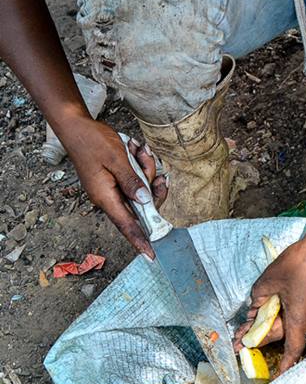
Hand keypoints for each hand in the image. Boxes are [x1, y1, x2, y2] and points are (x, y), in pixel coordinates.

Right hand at [60, 117, 166, 257]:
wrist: (76, 127)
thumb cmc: (93, 142)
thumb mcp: (117, 159)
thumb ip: (132, 182)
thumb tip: (145, 202)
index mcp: (105, 197)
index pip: (127, 225)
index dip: (140, 241)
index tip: (151, 256)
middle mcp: (108, 198)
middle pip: (141, 204)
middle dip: (150, 183)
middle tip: (146, 158)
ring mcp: (110, 190)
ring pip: (140, 190)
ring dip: (145, 169)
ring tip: (137, 150)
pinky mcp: (113, 181)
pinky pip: (134, 180)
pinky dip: (139, 167)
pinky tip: (136, 151)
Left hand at [233, 238, 305, 375]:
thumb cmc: (299, 263)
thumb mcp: (269, 280)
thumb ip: (258, 297)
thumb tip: (256, 307)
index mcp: (300, 318)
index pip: (291, 349)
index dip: (284, 365)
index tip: (277, 377)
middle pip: (283, 333)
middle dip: (260, 336)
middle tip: (238, 338)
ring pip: (289, 321)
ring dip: (270, 322)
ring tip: (248, 320)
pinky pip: (296, 312)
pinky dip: (281, 312)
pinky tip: (267, 304)